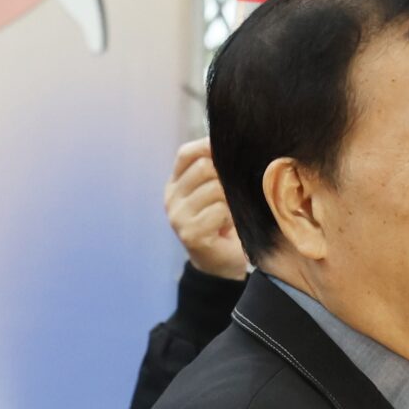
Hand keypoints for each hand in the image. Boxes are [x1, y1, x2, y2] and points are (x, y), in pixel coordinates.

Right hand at [164, 139, 246, 280]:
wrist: (220, 265)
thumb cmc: (222, 223)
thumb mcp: (215, 192)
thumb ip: (216, 170)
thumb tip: (234, 143)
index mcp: (175, 184)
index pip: (186, 154)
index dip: (208, 146)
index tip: (231, 150)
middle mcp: (171, 198)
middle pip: (204, 167)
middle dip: (226, 175)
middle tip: (237, 189)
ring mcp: (178, 217)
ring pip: (215, 188)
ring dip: (232, 198)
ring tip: (234, 210)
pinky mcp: (190, 233)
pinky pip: (220, 211)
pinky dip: (232, 216)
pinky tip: (231, 225)